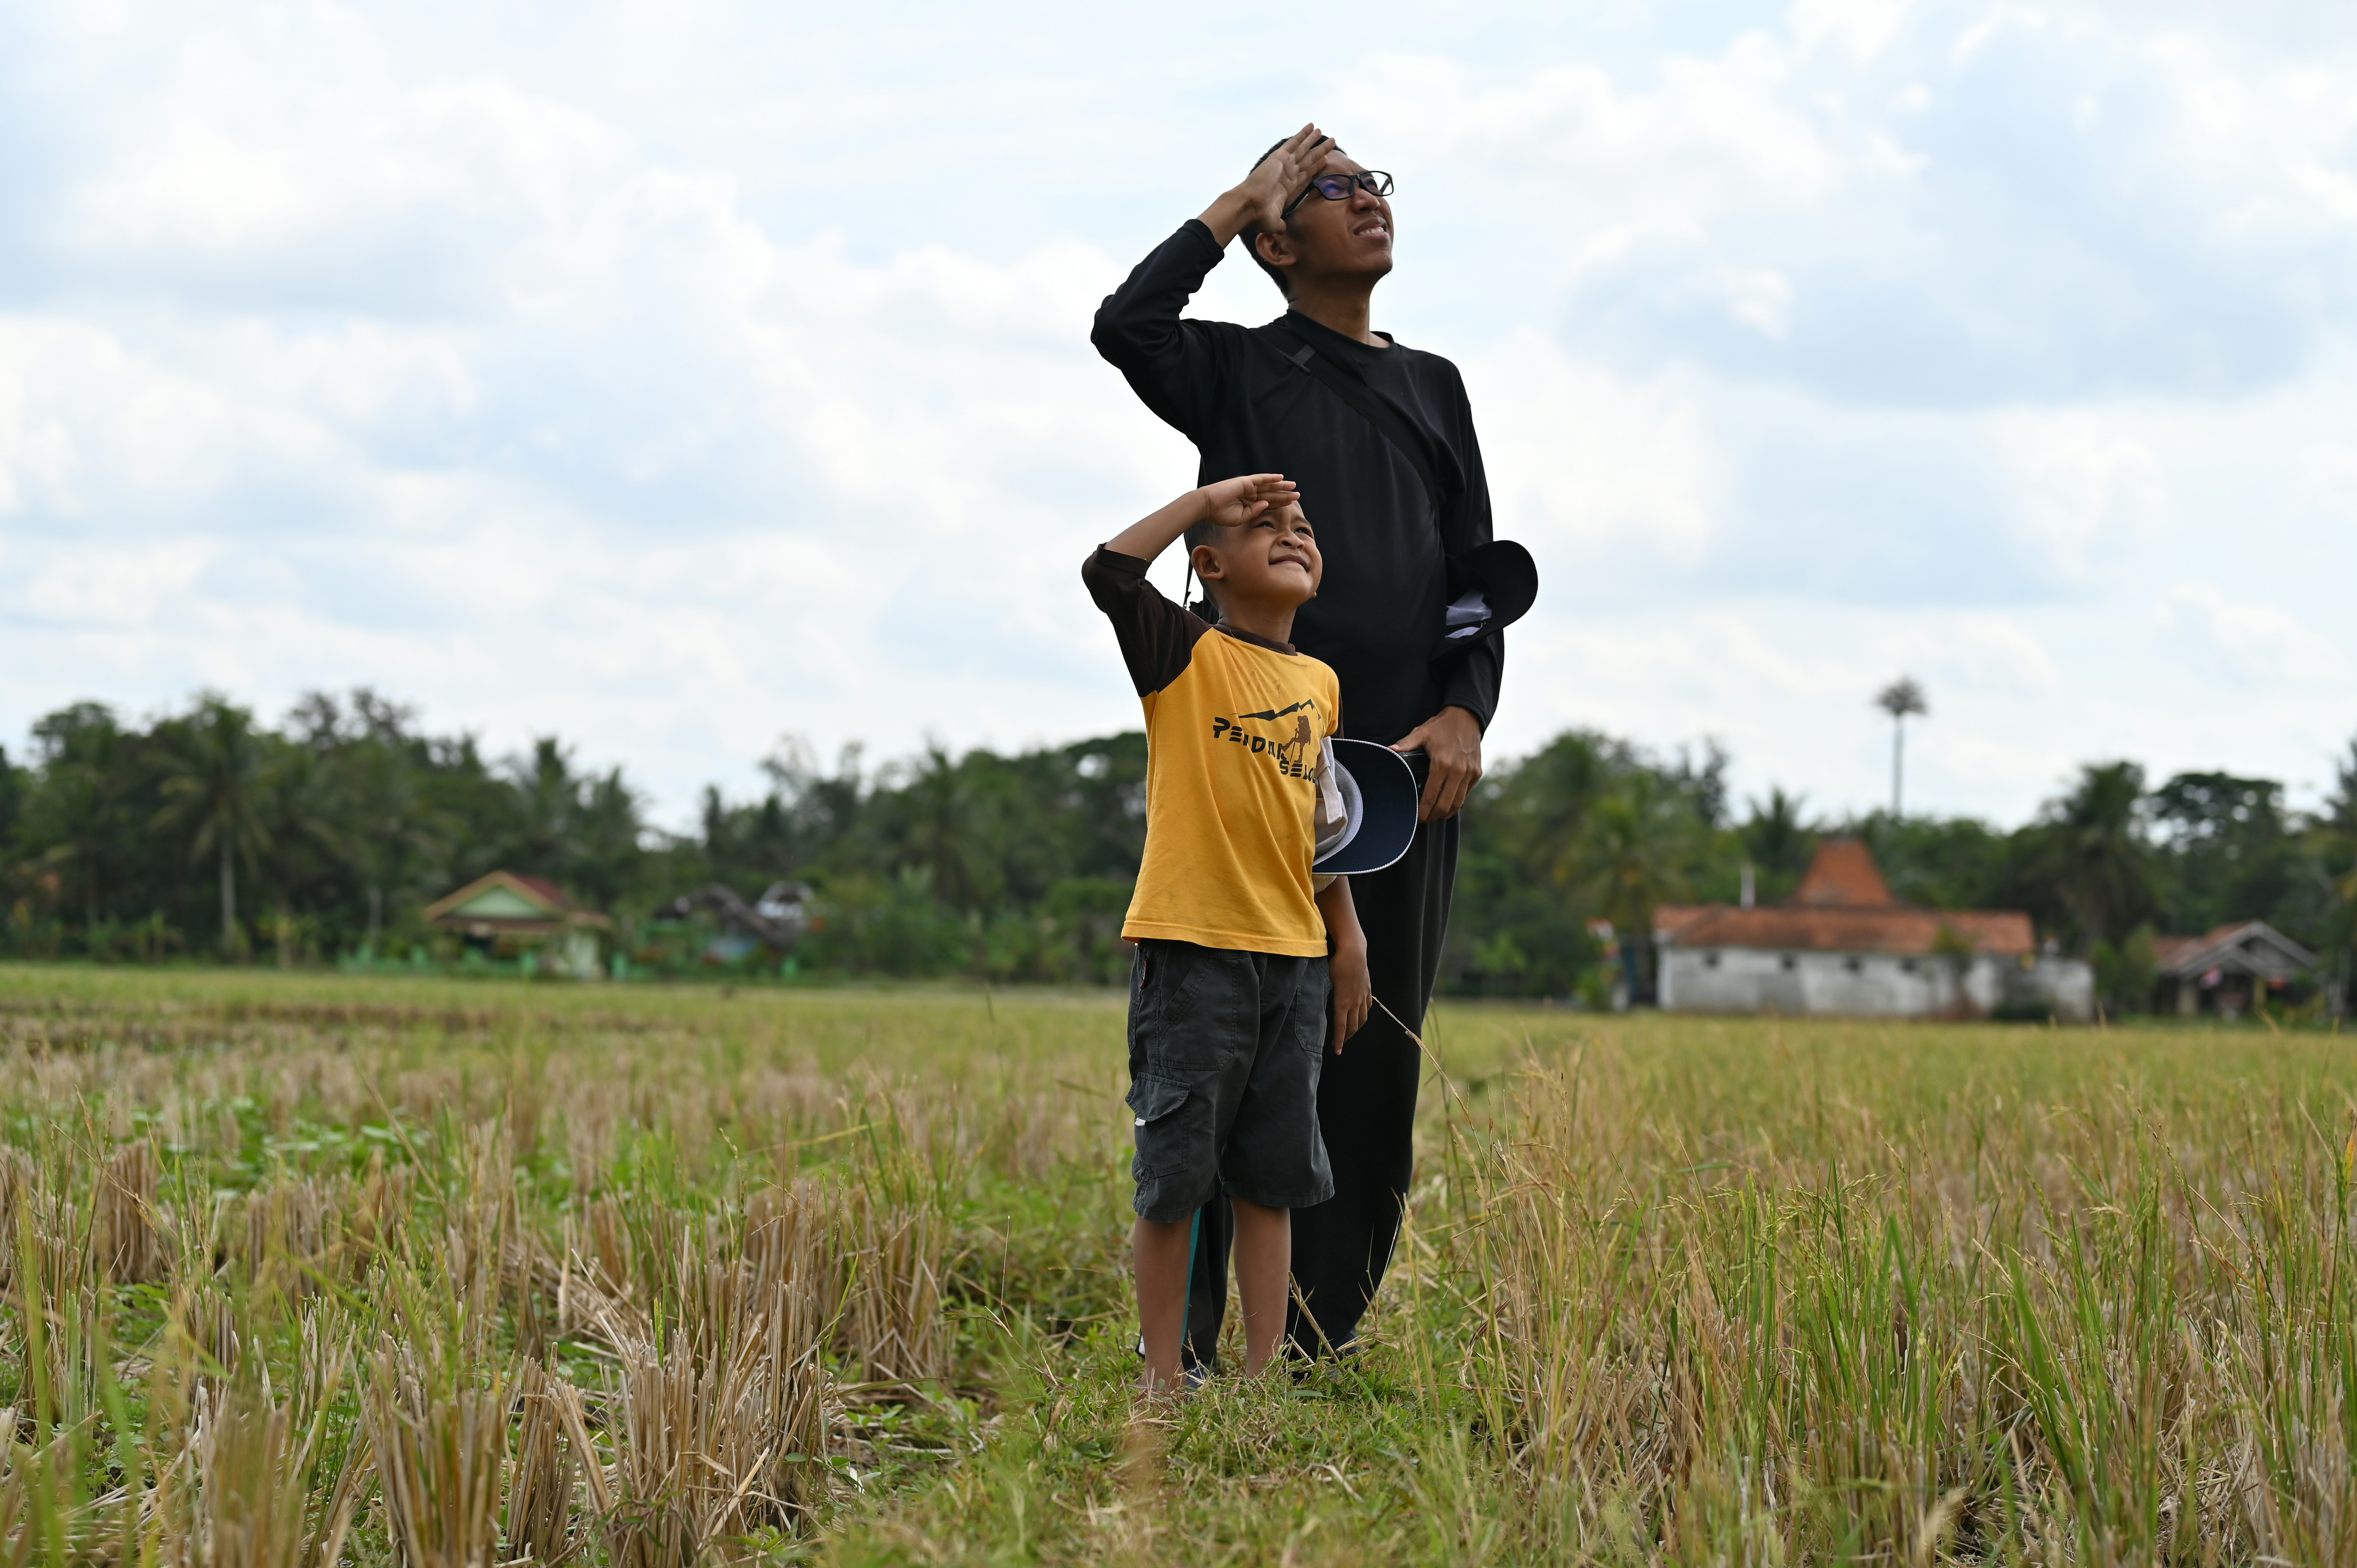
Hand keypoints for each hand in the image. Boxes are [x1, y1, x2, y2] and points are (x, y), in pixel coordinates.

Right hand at [1197, 473, 1296, 531]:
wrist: (1207, 506)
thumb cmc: (1220, 514)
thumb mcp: (1241, 518)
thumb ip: (1254, 512)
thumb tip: (1267, 503)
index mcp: (1249, 503)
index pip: (1268, 502)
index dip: (1280, 502)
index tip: (1291, 503)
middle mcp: (1250, 494)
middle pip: (1271, 493)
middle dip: (1284, 494)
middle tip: (1298, 495)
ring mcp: (1248, 487)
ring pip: (1269, 486)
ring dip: (1281, 486)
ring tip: (1294, 486)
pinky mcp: (1245, 482)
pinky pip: (1261, 478)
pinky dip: (1271, 478)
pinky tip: (1281, 477)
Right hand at [1201, 125, 1333, 247]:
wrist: (1248, 206)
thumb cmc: (1258, 216)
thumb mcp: (1274, 223)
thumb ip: (1281, 225)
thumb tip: (1282, 231)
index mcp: (1287, 188)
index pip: (1305, 174)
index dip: (1316, 167)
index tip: (1325, 160)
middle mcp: (1286, 174)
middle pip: (1307, 160)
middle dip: (1319, 151)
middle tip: (1330, 142)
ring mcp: (1283, 165)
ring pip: (1303, 150)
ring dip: (1313, 141)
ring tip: (1322, 131)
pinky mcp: (1279, 158)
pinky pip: (1293, 143)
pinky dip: (1302, 134)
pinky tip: (1311, 127)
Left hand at [1330, 933, 1369, 1052]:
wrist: (1354, 952)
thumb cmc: (1337, 964)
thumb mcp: (1326, 979)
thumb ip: (1326, 993)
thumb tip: (1321, 1002)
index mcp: (1342, 1002)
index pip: (1341, 1027)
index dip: (1339, 1041)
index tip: (1337, 1051)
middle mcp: (1354, 1003)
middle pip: (1353, 1026)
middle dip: (1346, 1037)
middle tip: (1340, 1043)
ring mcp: (1362, 997)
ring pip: (1362, 1019)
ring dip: (1356, 1028)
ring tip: (1350, 1032)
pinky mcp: (1367, 990)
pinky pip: (1367, 1007)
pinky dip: (1364, 1014)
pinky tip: (1360, 1015)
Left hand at [1393, 706, 1482, 821]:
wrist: (1467, 716)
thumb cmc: (1442, 725)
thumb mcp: (1422, 732)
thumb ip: (1405, 744)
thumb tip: (1389, 750)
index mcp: (1442, 763)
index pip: (1431, 796)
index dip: (1423, 811)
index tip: (1417, 817)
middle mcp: (1458, 771)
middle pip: (1445, 805)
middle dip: (1433, 816)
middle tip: (1424, 819)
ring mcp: (1469, 773)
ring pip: (1458, 803)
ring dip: (1446, 812)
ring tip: (1435, 814)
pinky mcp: (1477, 773)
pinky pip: (1466, 793)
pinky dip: (1457, 801)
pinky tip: (1447, 802)